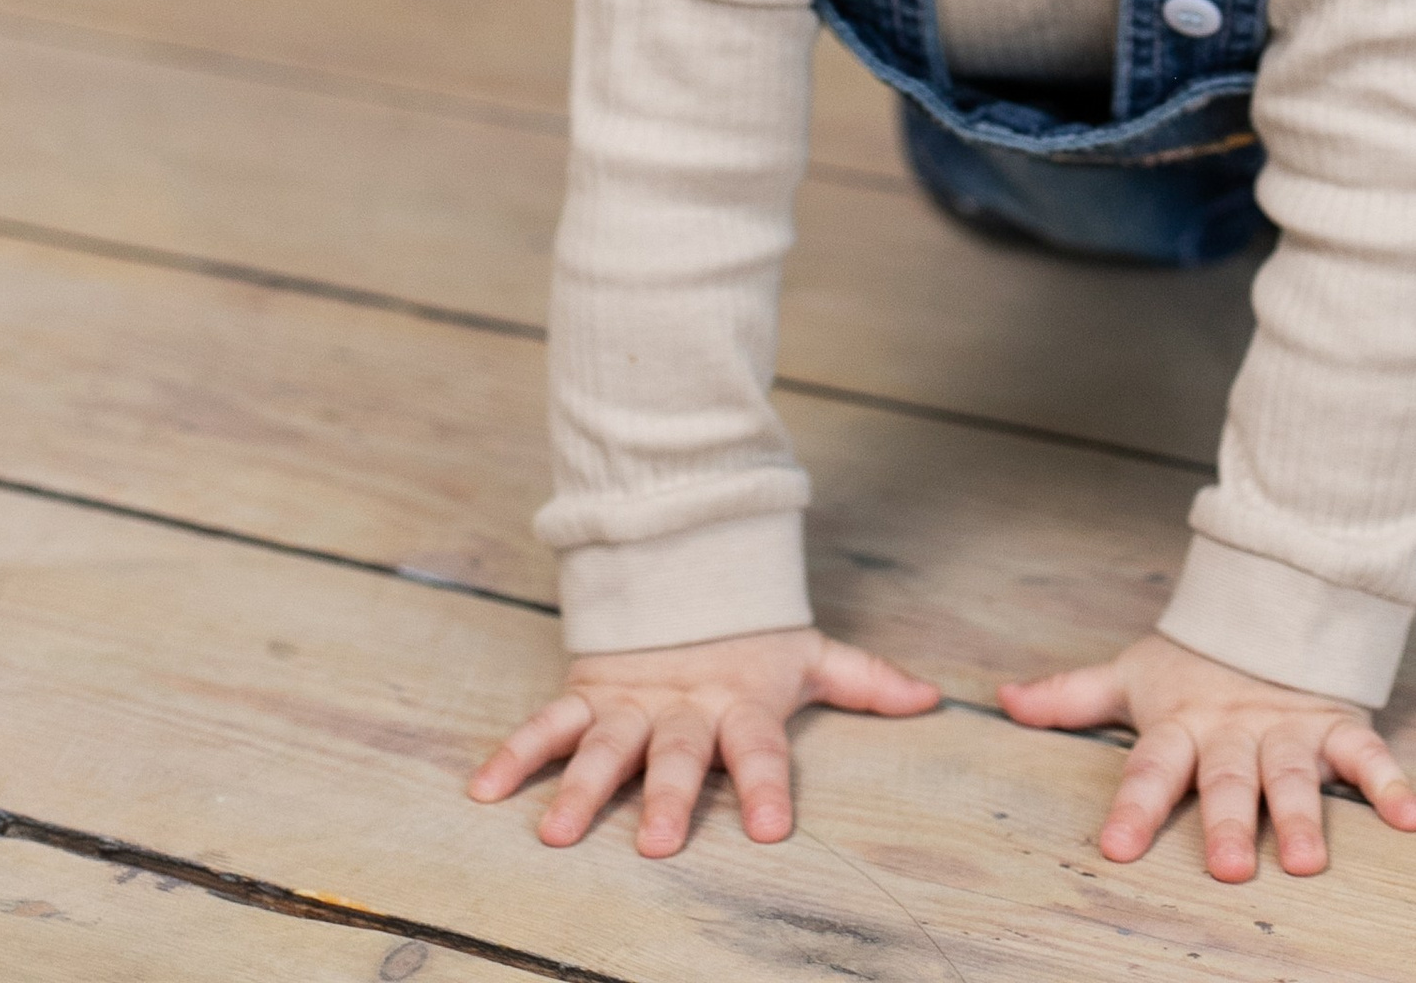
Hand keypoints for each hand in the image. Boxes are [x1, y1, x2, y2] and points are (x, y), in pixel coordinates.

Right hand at [469, 625, 937, 855]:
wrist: (684, 571)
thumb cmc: (752, 637)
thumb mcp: (809, 655)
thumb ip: (866, 680)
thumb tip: (932, 699)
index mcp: (741, 701)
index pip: (761, 747)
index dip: (767, 785)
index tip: (774, 829)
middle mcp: (683, 706)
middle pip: (675, 754)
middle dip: (665, 797)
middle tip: (655, 844)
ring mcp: (631, 701)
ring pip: (603, 746)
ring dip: (578, 788)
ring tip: (554, 833)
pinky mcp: (588, 692)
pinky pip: (547, 723)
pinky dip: (515, 753)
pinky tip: (483, 790)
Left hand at [1001, 630, 1415, 881]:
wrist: (1270, 601)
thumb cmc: (1194, 662)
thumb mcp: (1133, 675)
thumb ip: (1072, 696)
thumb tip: (1004, 700)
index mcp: (1182, 723)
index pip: (1151, 767)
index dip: (1133, 806)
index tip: (1115, 847)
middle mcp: (1234, 730)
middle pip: (1228, 779)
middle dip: (1230, 822)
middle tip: (1230, 869)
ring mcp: (1288, 727)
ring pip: (1294, 773)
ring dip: (1303, 816)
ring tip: (1308, 860)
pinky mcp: (1336, 721)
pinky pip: (1366, 752)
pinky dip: (1390, 783)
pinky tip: (1412, 818)